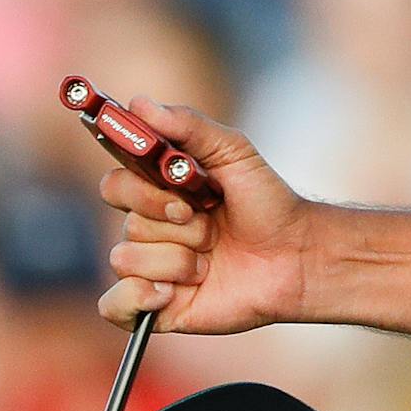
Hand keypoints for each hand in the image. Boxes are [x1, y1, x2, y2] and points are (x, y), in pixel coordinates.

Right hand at [97, 96, 316, 334]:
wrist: (297, 256)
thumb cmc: (267, 202)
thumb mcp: (234, 151)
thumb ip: (188, 125)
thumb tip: (139, 103)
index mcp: (158, 191)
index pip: (116, 180)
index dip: (137, 181)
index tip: (173, 177)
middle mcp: (149, 227)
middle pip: (124, 218)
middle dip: (169, 217)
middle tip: (204, 217)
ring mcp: (151, 267)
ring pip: (125, 258)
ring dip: (177, 258)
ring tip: (210, 259)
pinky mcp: (155, 306)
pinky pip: (113, 304)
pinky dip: (139, 297)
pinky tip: (174, 292)